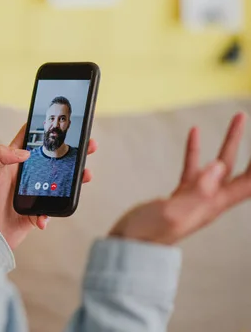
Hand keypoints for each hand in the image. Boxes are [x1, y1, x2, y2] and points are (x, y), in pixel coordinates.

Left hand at [0, 124, 97, 249]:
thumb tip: (25, 152)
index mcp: (10, 161)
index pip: (29, 139)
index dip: (44, 128)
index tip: (62, 121)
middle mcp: (23, 175)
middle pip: (51, 158)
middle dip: (71, 150)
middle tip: (89, 144)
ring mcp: (31, 194)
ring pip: (59, 182)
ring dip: (74, 179)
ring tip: (86, 175)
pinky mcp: (34, 213)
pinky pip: (50, 210)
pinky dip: (51, 214)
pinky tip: (42, 219)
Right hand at [110, 112, 250, 244]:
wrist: (127, 245)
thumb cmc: (148, 234)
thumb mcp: (174, 212)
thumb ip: (198, 191)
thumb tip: (218, 166)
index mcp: (213, 205)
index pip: (249, 184)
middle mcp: (210, 200)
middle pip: (238, 170)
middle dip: (248, 147)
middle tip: (246, 121)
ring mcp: (195, 197)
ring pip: (218, 164)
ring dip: (229, 142)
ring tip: (237, 120)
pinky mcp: (179, 194)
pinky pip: (193, 166)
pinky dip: (195, 149)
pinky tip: (194, 133)